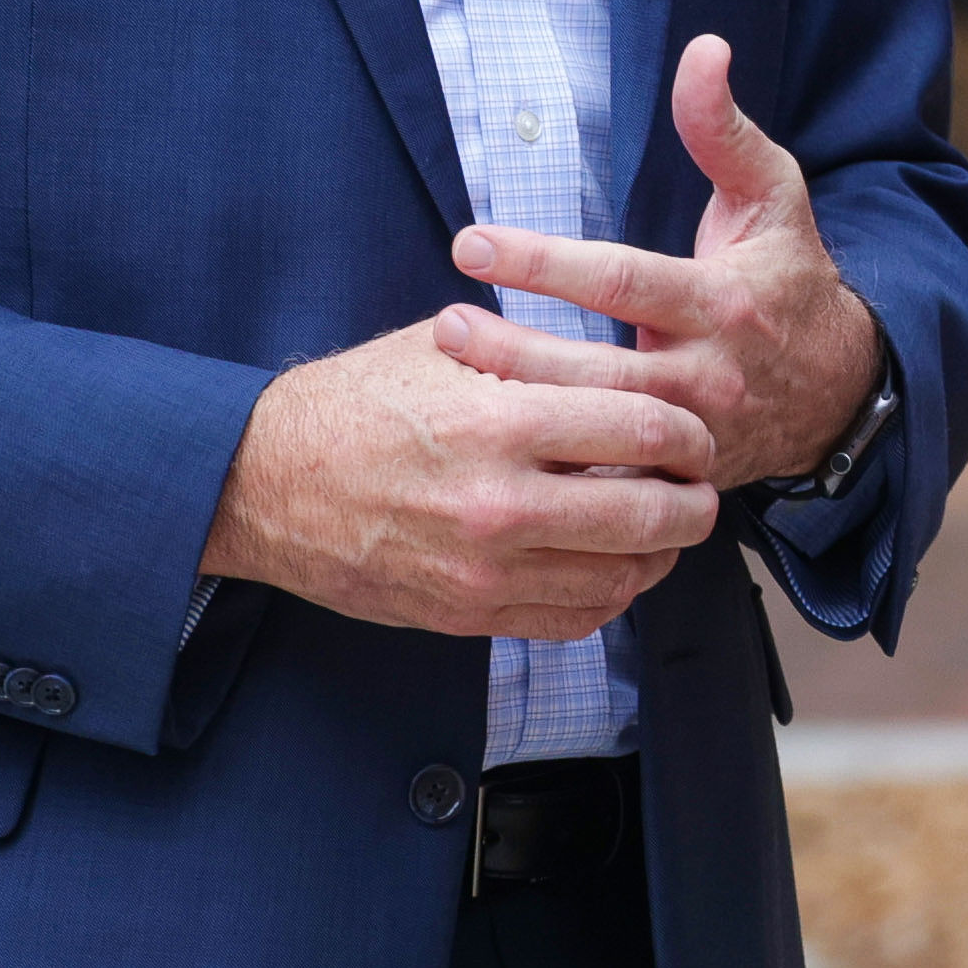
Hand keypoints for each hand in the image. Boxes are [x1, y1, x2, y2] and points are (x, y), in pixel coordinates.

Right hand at [199, 315, 719, 639]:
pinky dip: (613, 596)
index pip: (643, 427)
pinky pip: (574, 620)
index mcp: (501, 420)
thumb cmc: (358, 401)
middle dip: (697, 500)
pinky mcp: (468, 615)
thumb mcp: (446, 348)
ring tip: (667, 525)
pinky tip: (616, 566)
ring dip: (663, 553)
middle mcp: (501, 503)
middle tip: (703, 485)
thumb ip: (538, 353)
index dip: (690, 431)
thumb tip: (629, 354)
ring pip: (623, 576)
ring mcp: (485, 570)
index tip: (696, 429)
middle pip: (651, 513)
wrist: (263, 483)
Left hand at [438, 33, 883, 490]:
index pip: (623, 280)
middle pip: (597, 369)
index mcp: (723, 301)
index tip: (471, 241)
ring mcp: (695, 435)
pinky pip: (610, 479)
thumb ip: (723, 130)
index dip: (545, 262)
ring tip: (449, 367)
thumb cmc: (790, 276)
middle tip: (443, 324)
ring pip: (597, 431)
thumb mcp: (772, 195)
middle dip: (514, 348)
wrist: (840, 390)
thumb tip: (703, 48)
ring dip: (519, 402)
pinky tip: (495, 443)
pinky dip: (554, 465)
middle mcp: (709, 374)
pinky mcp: (680, 476)